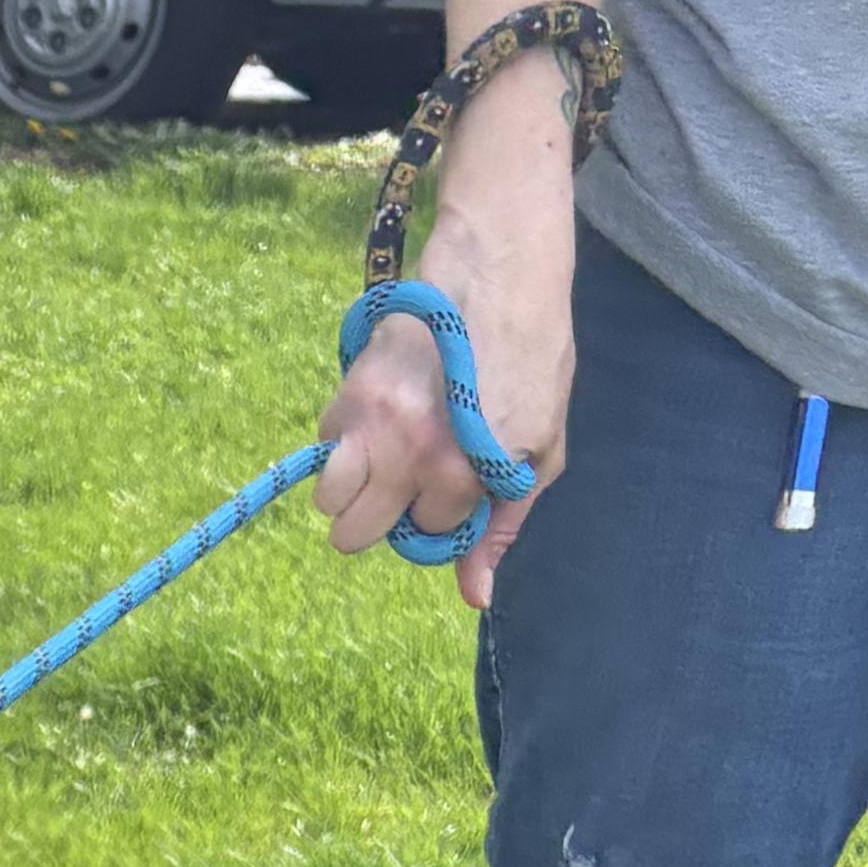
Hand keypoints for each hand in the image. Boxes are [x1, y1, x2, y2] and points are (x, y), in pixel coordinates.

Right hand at [316, 92, 580, 610]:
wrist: (501, 267)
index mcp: (467, 475)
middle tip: (409, 477)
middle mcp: (412, 457)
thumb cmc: (535, 358)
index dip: (440, 515)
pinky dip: (342, 438)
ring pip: (327, 499)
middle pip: (353, 535)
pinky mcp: (350, 389)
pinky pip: (323, 444)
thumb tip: (475, 599)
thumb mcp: (543, 448)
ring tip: (382, 454)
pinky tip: (377, 411)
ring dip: (349, 485)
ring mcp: (374, 424)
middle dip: (379, 514)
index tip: (456, 483)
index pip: (423, 536)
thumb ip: (504, 526)